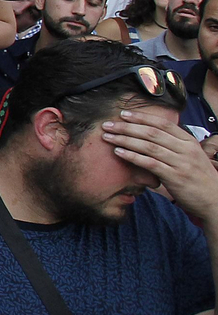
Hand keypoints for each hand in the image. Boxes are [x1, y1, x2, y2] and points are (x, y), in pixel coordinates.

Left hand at [103, 108, 217, 220]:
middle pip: (151, 132)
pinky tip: (119, 152)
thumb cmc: (198, 178)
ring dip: (125, 139)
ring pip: (148, 146)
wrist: (215, 200)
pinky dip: (133, 156)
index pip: (162, 123)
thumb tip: (151, 135)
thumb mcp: (190, 156)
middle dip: (127, 127)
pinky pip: (150, 163)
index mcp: (188, 141)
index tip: (123, 113)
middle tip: (108, 124)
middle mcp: (185, 149)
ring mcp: (180, 163)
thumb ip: (174, 145)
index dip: (141, 117)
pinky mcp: (175, 177)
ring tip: (108, 136)